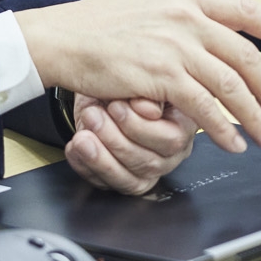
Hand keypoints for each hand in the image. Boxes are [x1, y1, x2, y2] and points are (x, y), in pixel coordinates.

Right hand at [14, 0, 260, 154]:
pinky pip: (203, 105)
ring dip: (254, 115)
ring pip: (231, 83)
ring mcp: (174, 45)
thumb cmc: (95, 21)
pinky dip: (222, 127)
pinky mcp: (160, 74)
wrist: (60, 38)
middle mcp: (185, 17)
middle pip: (245, 54)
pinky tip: (232, 141)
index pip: (245, 10)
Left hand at [64, 94, 197, 194]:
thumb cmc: (124, 82)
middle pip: (148, 162)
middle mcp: (172, 151)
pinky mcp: (127, 180)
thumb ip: (149, 93)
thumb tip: (149, 110)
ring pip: (128, 178)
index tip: (114, 107)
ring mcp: (150, 169)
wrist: (101, 87)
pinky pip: (108, 184)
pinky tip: (76, 149)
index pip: (170, 139)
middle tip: (93, 117)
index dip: (138, 126)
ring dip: (99, 157)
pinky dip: (87, 167)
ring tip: (82, 137)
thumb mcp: (136, 76)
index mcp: (184, 124)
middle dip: (115, 140)